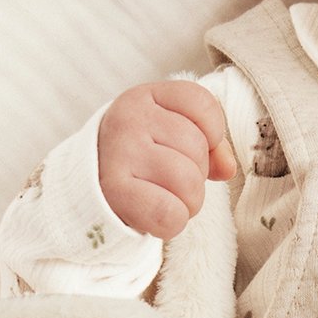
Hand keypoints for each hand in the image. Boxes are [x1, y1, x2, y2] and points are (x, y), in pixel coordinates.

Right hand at [97, 82, 236, 238]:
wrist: (91, 186)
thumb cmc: (143, 158)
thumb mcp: (172, 136)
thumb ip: (210, 143)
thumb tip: (227, 166)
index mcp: (147, 96)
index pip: (203, 104)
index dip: (213, 133)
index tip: (195, 147)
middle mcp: (130, 118)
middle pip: (197, 148)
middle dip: (198, 173)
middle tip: (173, 179)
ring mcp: (120, 152)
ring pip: (188, 182)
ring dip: (190, 201)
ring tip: (168, 197)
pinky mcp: (114, 191)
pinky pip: (169, 213)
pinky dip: (174, 222)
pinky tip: (160, 215)